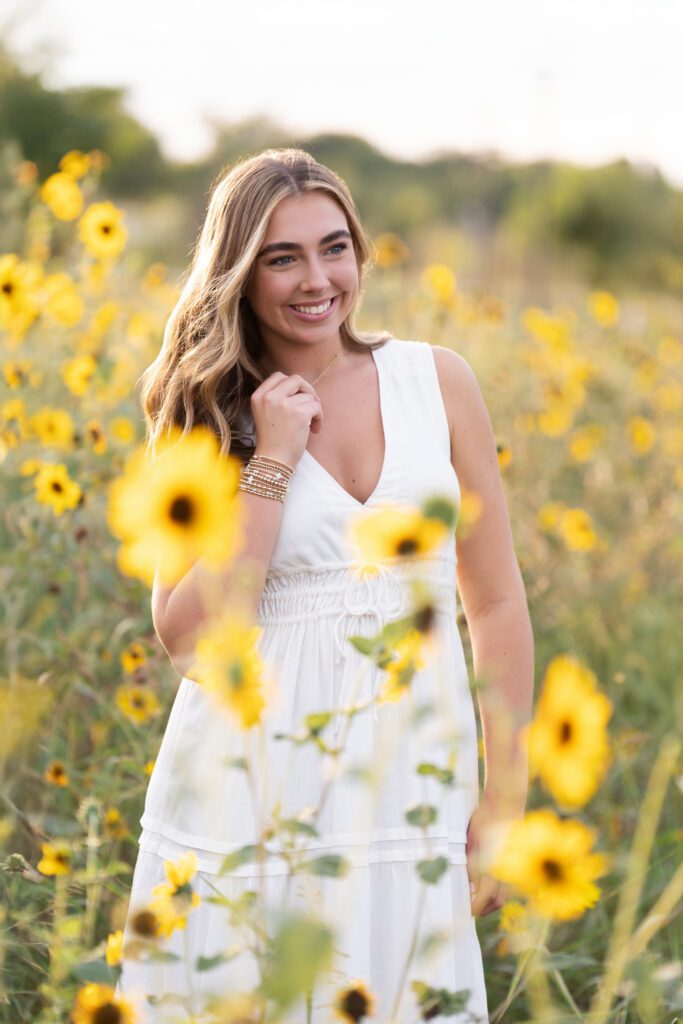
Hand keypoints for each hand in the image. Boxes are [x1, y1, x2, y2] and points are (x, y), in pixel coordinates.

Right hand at [251, 372, 322, 467]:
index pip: (278, 376)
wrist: (273, 462)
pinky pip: (316, 406)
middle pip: (296, 379)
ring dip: (314, 409)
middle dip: (307, 390)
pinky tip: (314, 430)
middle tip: (311, 405)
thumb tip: (301, 388)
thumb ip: (276, 398)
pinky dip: (320, 417)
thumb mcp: (265, 414)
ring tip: (311, 425)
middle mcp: (269, 397)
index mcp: (258, 396)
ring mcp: (284, 404)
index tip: (298, 396)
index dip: (292, 385)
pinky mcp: (299, 414)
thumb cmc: (272, 442)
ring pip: (309, 395)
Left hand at [466, 796, 520, 917]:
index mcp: (493, 864)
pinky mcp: (519, 862)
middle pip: (497, 901)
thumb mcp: (471, 842)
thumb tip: (469, 888)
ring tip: (479, 899)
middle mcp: (507, 869)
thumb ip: (471, 866)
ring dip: (493, 902)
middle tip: (471, 908)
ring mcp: (515, 866)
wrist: (505, 803)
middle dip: (484, 908)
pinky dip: (501, 891)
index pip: (484, 897)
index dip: (474, 907)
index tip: (465, 911)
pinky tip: (490, 886)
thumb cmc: (484, 820)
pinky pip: (510, 884)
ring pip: (506, 894)